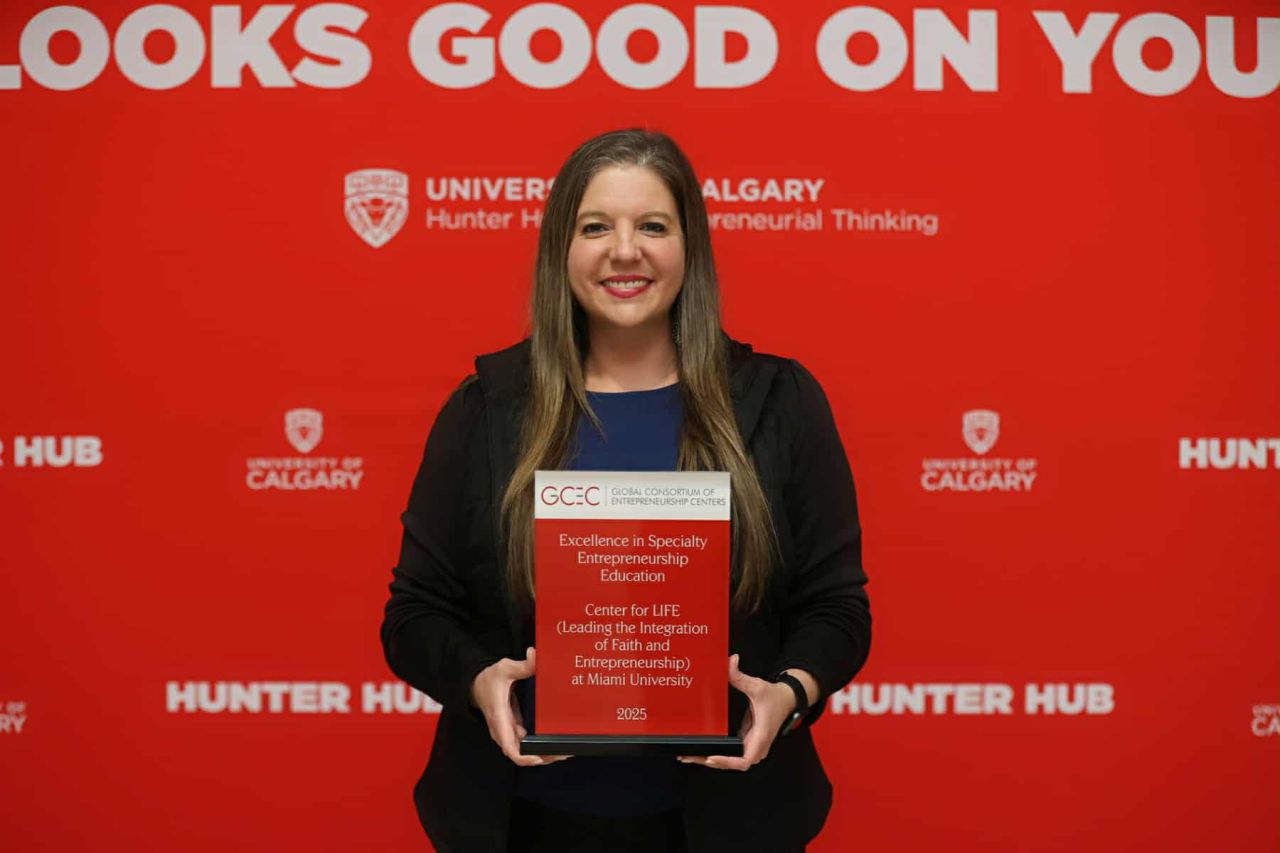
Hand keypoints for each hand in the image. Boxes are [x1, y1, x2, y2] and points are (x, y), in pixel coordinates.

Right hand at [470, 646, 569, 766]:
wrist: (476, 685)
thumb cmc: (488, 679)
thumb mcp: (505, 669)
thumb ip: (522, 665)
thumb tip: (534, 655)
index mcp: (500, 718)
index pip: (510, 748)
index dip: (525, 757)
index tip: (541, 757)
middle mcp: (502, 730)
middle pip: (521, 754)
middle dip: (541, 757)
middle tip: (563, 753)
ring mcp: (507, 732)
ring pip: (524, 751)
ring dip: (541, 754)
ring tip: (563, 751)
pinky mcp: (512, 730)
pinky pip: (525, 744)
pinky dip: (538, 747)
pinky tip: (553, 744)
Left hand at [676, 654, 799, 770]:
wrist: (787, 700)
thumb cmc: (775, 697)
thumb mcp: (757, 686)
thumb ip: (741, 676)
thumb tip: (731, 662)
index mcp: (761, 736)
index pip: (744, 760)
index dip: (727, 761)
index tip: (711, 757)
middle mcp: (757, 746)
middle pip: (733, 763)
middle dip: (712, 762)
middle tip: (690, 756)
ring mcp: (752, 745)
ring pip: (732, 761)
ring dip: (712, 760)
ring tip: (690, 756)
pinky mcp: (748, 742)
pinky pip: (732, 753)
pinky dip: (718, 754)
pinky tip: (702, 751)